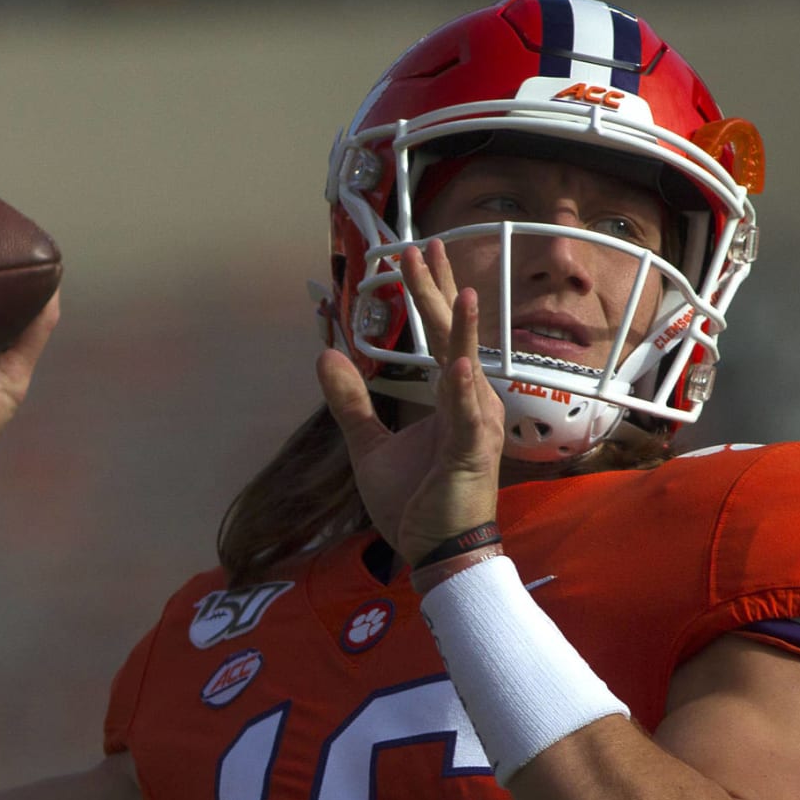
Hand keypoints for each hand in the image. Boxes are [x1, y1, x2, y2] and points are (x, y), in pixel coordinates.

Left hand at [317, 240, 505, 564]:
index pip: (442, 336)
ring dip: (460, 331)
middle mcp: (470, 405)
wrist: (437, 553)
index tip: (420, 254)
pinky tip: (459, 365)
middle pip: (451, 338)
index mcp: (453, 400)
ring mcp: (474, 428)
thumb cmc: (415, 503)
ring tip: (457, 291)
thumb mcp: (369, 445)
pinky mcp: (471, 456)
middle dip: (436, 292)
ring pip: (466, 368)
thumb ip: (350, 401)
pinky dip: (462, 392)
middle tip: (423, 246)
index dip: (430, 294)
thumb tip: (326, 355)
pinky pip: (466, 419)